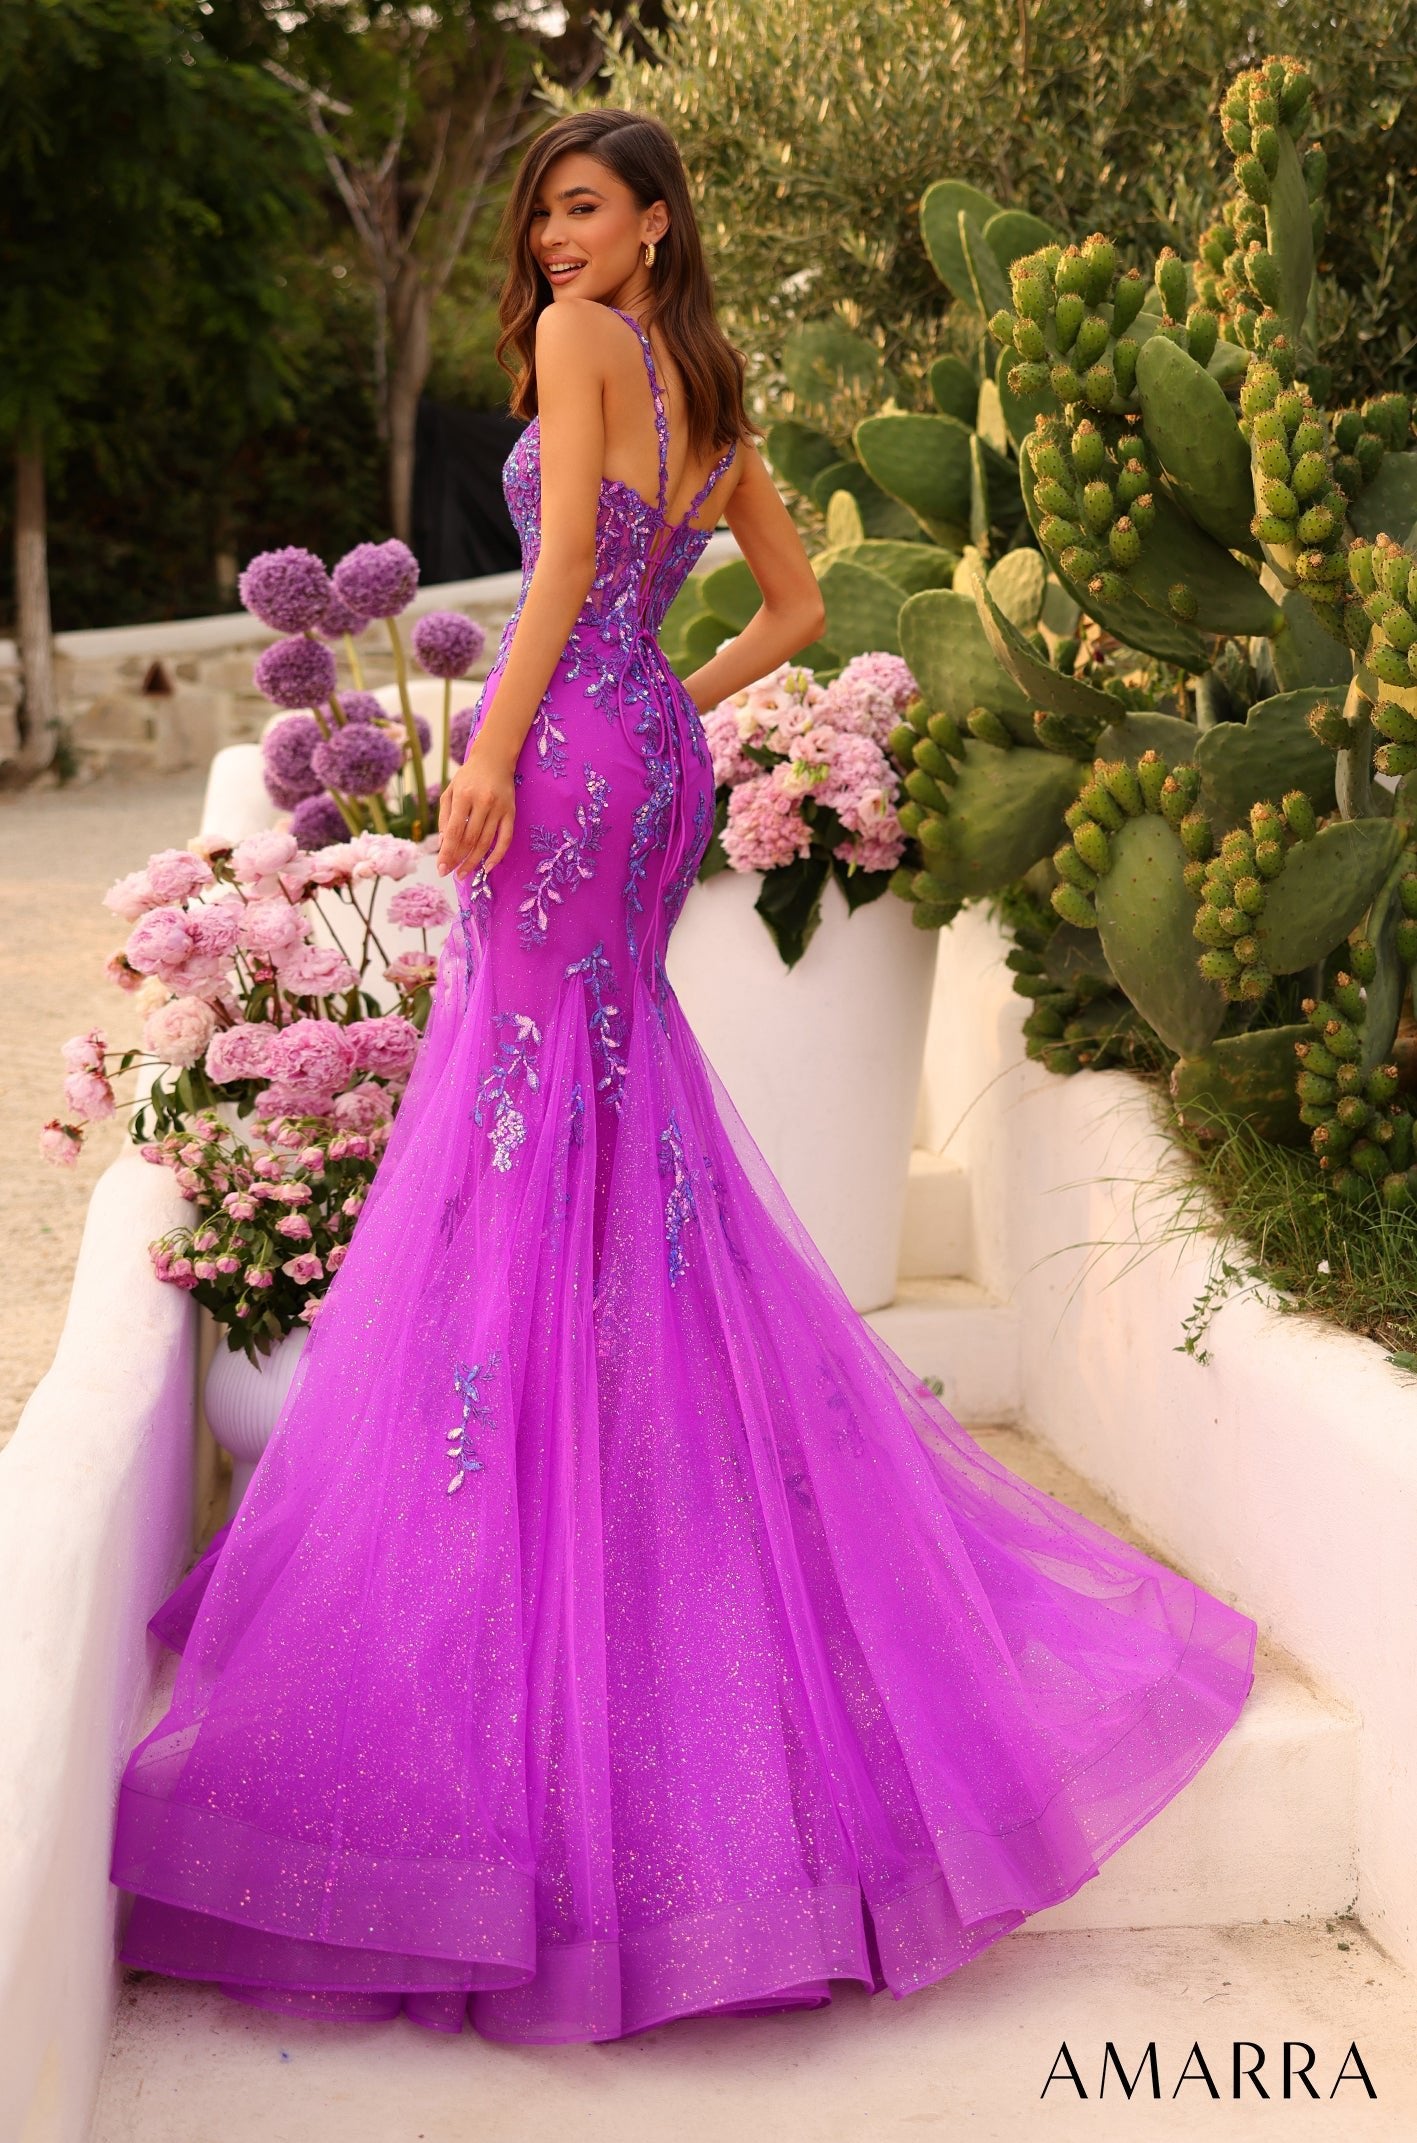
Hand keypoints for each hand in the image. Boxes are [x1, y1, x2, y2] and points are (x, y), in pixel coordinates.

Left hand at [436, 737, 516, 877]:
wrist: (495, 758)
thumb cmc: (468, 776)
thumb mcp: (450, 791)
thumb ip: (444, 817)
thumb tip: (442, 844)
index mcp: (463, 796)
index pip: (454, 831)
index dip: (447, 852)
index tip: (441, 868)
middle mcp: (482, 802)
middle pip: (469, 840)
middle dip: (459, 860)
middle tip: (451, 874)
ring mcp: (499, 808)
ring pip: (486, 842)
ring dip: (474, 861)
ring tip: (464, 873)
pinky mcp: (511, 812)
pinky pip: (505, 839)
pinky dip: (497, 855)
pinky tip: (488, 867)